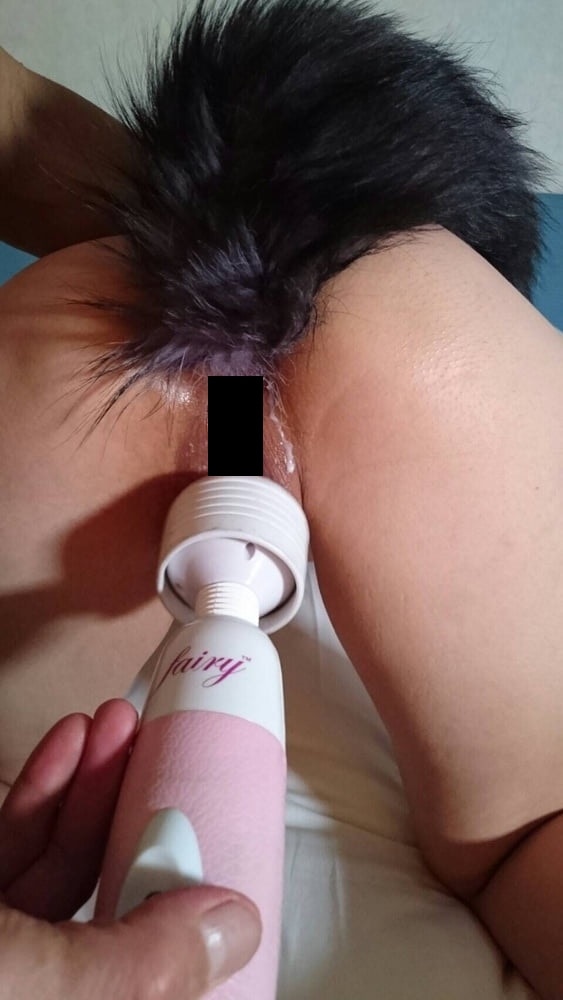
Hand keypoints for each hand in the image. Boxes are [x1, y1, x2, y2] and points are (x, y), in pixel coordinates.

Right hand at [0, 700, 260, 997]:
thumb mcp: (45, 983)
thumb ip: (143, 963)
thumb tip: (236, 926)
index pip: (152, 972)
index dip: (191, 910)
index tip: (216, 834)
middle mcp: (43, 984)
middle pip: (113, 893)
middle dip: (143, 807)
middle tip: (167, 743)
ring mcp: (10, 939)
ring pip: (66, 856)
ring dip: (98, 779)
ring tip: (123, 720)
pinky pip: (18, 838)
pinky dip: (46, 784)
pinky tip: (72, 738)